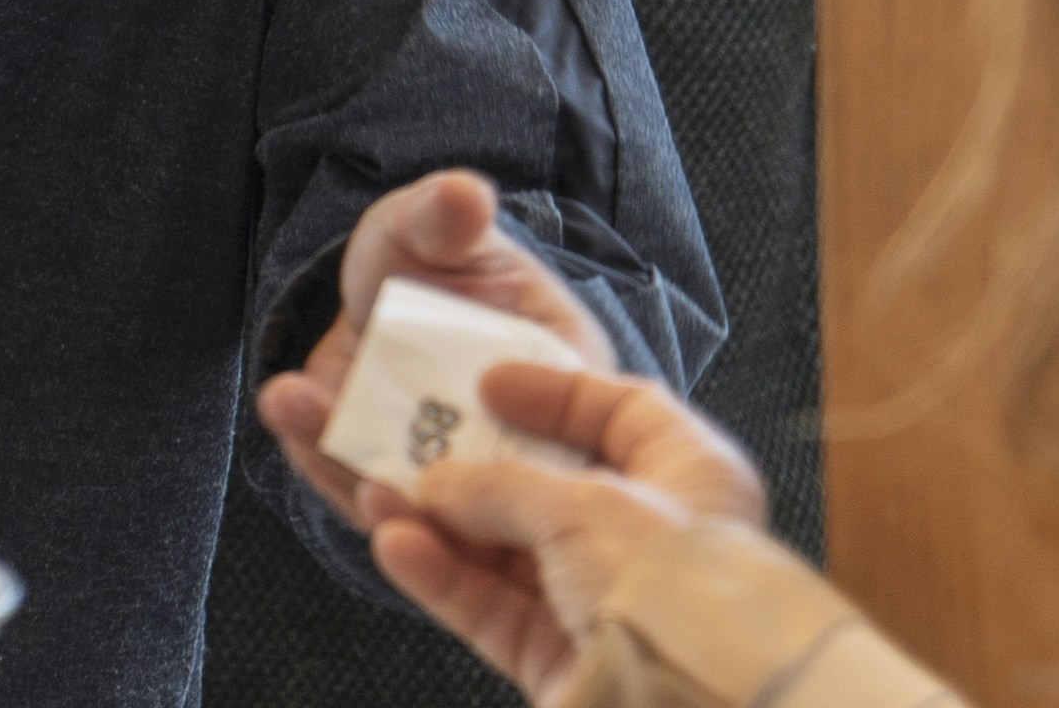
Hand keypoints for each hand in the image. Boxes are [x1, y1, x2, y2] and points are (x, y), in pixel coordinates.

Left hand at [253, 170, 617, 525]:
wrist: (380, 279)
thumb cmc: (437, 249)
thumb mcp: (441, 226)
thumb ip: (450, 219)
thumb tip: (464, 194)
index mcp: (560, 382)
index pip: (560, 445)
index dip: (520, 466)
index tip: (464, 455)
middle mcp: (512, 444)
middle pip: (490, 507)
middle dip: (432, 508)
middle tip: (369, 483)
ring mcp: (445, 467)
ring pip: (420, 511)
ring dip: (353, 477)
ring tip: (296, 406)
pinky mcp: (389, 475)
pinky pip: (360, 490)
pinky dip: (321, 462)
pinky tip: (286, 412)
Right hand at [356, 366, 766, 699]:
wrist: (686, 704)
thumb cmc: (664, 578)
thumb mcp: (582, 503)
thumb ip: (500, 484)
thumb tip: (435, 482)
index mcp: (687, 476)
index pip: (620, 412)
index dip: (552, 391)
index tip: (485, 382)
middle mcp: (647, 536)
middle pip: (541, 485)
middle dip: (466, 462)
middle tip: (403, 436)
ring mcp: (599, 601)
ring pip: (504, 549)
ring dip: (435, 518)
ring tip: (370, 490)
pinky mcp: (560, 658)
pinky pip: (491, 608)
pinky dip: (442, 576)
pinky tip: (393, 544)